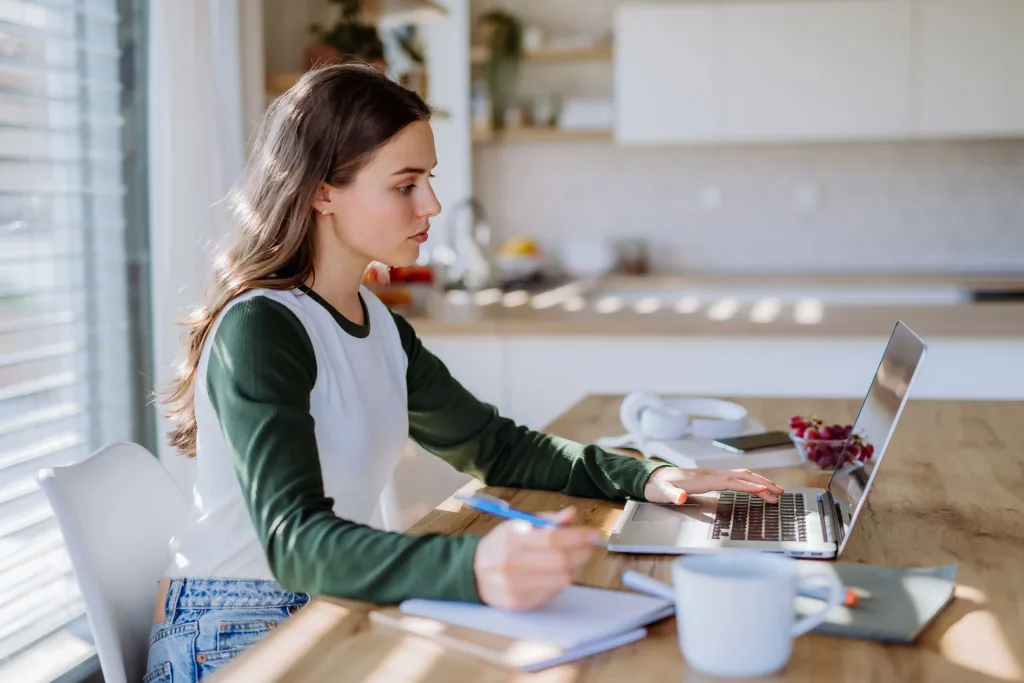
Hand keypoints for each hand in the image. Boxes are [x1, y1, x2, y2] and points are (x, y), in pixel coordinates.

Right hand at [473, 506, 599, 610]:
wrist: (474, 573)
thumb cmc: (501, 546)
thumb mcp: (518, 525)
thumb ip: (546, 520)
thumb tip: (571, 515)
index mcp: (510, 538)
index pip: (552, 538)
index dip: (578, 536)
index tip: (593, 534)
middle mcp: (510, 563)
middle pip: (560, 560)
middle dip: (583, 552)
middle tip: (591, 546)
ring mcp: (514, 586)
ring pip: (560, 578)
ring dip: (576, 567)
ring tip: (577, 558)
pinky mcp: (519, 603)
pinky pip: (553, 592)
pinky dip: (563, 581)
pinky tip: (561, 572)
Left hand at [643, 467, 783, 504]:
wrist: (651, 478)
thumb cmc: (657, 487)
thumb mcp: (661, 493)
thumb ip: (672, 494)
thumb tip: (682, 496)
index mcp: (702, 479)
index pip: (731, 481)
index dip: (748, 486)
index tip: (764, 491)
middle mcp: (710, 474)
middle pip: (742, 476)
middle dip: (762, 484)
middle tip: (780, 493)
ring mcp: (712, 474)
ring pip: (741, 475)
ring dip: (760, 481)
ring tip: (776, 490)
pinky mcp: (712, 478)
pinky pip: (736, 477)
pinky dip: (750, 481)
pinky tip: (756, 487)